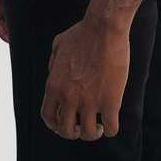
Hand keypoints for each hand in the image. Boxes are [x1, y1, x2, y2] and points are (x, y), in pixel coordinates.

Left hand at [41, 17, 129, 140]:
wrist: (104, 27)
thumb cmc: (84, 32)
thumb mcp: (59, 44)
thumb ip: (53, 62)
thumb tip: (53, 73)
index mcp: (54, 85)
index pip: (48, 116)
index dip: (56, 125)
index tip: (67, 122)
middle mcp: (68, 97)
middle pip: (66, 131)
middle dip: (74, 132)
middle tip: (83, 125)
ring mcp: (89, 101)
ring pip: (88, 133)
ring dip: (93, 132)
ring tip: (100, 125)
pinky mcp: (110, 101)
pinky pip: (111, 128)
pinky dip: (111, 128)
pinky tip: (112, 119)